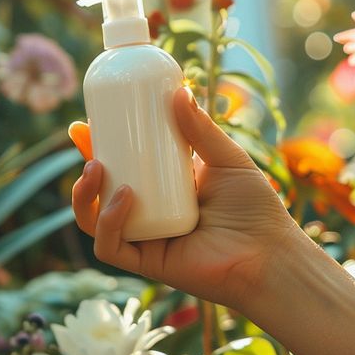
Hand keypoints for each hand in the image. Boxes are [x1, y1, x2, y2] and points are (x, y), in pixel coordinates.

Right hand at [68, 87, 303, 308]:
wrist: (270, 254)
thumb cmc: (256, 209)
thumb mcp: (227, 159)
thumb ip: (201, 129)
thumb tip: (178, 91)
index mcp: (166, 190)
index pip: (124, 166)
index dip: (100, 147)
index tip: (86, 124)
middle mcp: (152, 216)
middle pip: (103, 192)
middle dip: (85, 166)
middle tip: (84, 139)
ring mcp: (146, 241)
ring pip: (96, 221)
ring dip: (85, 195)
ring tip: (96, 168)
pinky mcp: (147, 264)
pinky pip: (110, 247)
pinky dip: (107, 223)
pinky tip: (122, 197)